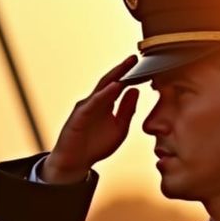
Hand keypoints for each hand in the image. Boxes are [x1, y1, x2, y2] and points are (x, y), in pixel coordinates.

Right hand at [41, 57, 140, 182]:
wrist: (75, 163)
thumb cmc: (96, 145)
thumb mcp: (120, 127)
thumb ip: (127, 110)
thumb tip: (135, 90)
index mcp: (106, 103)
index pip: (119, 84)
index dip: (131, 74)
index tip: (144, 64)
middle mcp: (95, 101)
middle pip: (110, 81)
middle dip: (122, 68)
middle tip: (135, 58)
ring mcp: (86, 107)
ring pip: (101, 89)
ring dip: (114, 76)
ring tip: (127, 66)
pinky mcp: (79, 117)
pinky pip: (92, 104)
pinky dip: (103, 95)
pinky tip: (114, 87)